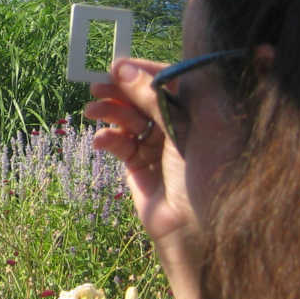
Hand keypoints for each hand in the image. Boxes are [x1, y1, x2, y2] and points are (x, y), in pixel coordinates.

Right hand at [84, 59, 199, 246]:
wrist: (196, 233)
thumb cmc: (207, 175)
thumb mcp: (188, 127)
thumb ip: (157, 96)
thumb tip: (124, 69)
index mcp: (203, 112)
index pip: (172, 79)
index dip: (145, 70)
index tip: (120, 65)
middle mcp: (182, 126)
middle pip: (146, 97)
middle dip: (121, 90)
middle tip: (97, 85)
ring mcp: (160, 147)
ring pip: (130, 119)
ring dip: (110, 112)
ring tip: (92, 111)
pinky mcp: (139, 167)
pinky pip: (120, 145)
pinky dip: (109, 139)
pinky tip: (101, 141)